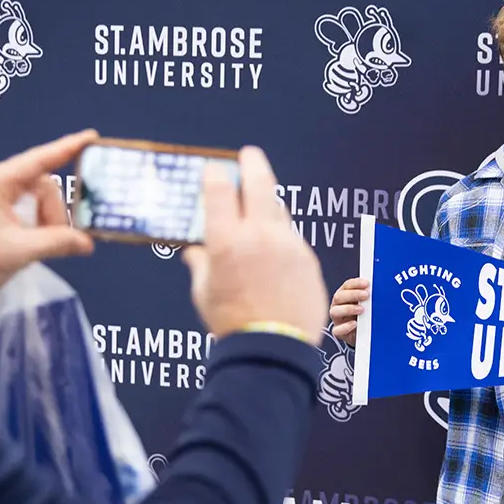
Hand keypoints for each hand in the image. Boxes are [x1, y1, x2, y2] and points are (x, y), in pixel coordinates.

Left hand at [0, 130, 96, 293]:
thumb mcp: (16, 251)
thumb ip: (54, 243)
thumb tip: (87, 242)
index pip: (40, 160)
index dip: (68, 147)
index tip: (93, 137)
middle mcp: (3, 185)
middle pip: (47, 188)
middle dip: (56, 214)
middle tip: (63, 239)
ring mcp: (6, 198)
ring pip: (45, 202)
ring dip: (51, 224)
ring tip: (43, 248)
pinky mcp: (9, 213)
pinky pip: (38, 212)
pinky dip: (45, 228)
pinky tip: (41, 244)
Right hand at [182, 147, 325, 344]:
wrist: (272, 349)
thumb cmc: (233, 324)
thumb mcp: (205, 293)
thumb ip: (202, 265)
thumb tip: (195, 252)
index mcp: (226, 241)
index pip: (220, 190)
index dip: (216, 175)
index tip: (215, 169)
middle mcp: (259, 235)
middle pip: (259, 184)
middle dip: (253, 164)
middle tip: (250, 155)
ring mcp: (287, 245)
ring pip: (279, 211)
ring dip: (268, 205)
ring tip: (261, 209)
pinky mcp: (307, 259)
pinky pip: (293, 239)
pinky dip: (282, 238)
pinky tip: (276, 252)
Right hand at [327, 277, 369, 345]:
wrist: (363, 333)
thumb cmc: (365, 314)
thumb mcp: (367, 303)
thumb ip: (370, 296)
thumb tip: (380, 288)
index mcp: (344, 295)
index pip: (347, 285)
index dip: (356, 283)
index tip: (366, 283)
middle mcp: (338, 305)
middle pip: (339, 297)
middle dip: (353, 294)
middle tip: (366, 295)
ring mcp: (337, 319)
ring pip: (335, 311)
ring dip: (348, 309)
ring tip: (361, 310)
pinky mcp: (338, 332)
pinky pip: (337, 330)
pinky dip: (345, 327)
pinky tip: (355, 324)